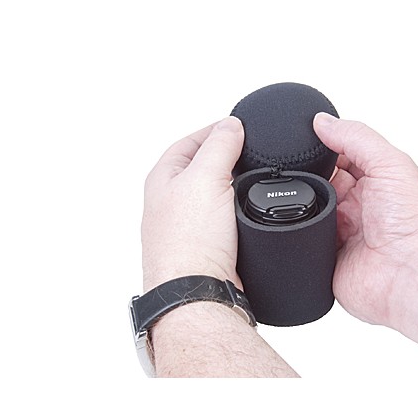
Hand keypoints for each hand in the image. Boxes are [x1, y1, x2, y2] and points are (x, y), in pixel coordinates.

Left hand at [141, 117, 243, 291]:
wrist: (196, 293)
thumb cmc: (189, 242)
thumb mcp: (205, 178)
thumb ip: (219, 147)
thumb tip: (230, 125)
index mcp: (163, 178)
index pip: (190, 142)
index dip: (215, 130)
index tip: (240, 127)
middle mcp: (171, 201)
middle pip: (201, 167)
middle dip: (226, 157)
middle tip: (251, 151)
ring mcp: (188, 225)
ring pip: (214, 194)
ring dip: (234, 185)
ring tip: (254, 178)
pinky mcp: (206, 245)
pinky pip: (224, 218)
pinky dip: (238, 210)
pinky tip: (251, 210)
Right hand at [313, 113, 417, 375]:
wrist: (414, 276)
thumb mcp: (390, 163)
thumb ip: (356, 138)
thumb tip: (322, 121)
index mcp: (376, 183)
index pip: (340, 158)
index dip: (323, 149)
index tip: (304, 138)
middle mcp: (358, 208)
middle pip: (320, 184)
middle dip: (310, 179)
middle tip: (308, 176)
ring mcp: (342, 235)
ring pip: (307, 212)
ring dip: (303, 207)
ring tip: (308, 203)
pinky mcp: (326, 261)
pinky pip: (301, 244)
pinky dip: (297, 236)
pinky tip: (299, 227)